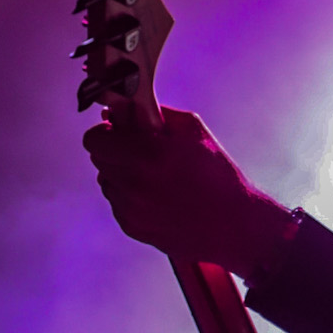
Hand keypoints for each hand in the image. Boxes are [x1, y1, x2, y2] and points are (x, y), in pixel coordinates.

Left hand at [83, 107, 296, 278]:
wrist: (236, 227)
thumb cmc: (220, 179)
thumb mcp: (193, 131)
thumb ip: (154, 113)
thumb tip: (125, 105)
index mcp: (149, 154)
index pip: (95, 138)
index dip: (107, 131)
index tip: (119, 131)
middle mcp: (135, 183)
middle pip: (98, 158)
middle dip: (115, 150)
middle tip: (139, 152)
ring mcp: (132, 209)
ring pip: (106, 181)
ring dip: (121, 174)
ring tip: (153, 178)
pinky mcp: (133, 227)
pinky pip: (117, 203)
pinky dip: (130, 197)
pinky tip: (157, 197)